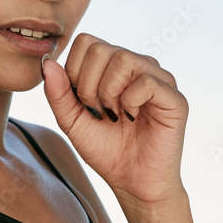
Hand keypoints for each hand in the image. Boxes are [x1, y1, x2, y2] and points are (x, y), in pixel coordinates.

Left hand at [40, 33, 188, 207]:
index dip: (74, 70)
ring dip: (108, 91)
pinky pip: (147, 81)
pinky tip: (130, 117)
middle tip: (97, 110)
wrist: (131, 181)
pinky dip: (130, 101)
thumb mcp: (70, 119)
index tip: (81, 100)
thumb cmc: (104, 148)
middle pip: (100, 49)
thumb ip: (57, 92)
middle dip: (88, 84)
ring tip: (113, 113)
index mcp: (112, 66)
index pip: (86, 41)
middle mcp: (136, 66)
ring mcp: (157, 79)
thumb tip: (47, 61)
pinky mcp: (174, 97)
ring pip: (123, 58)